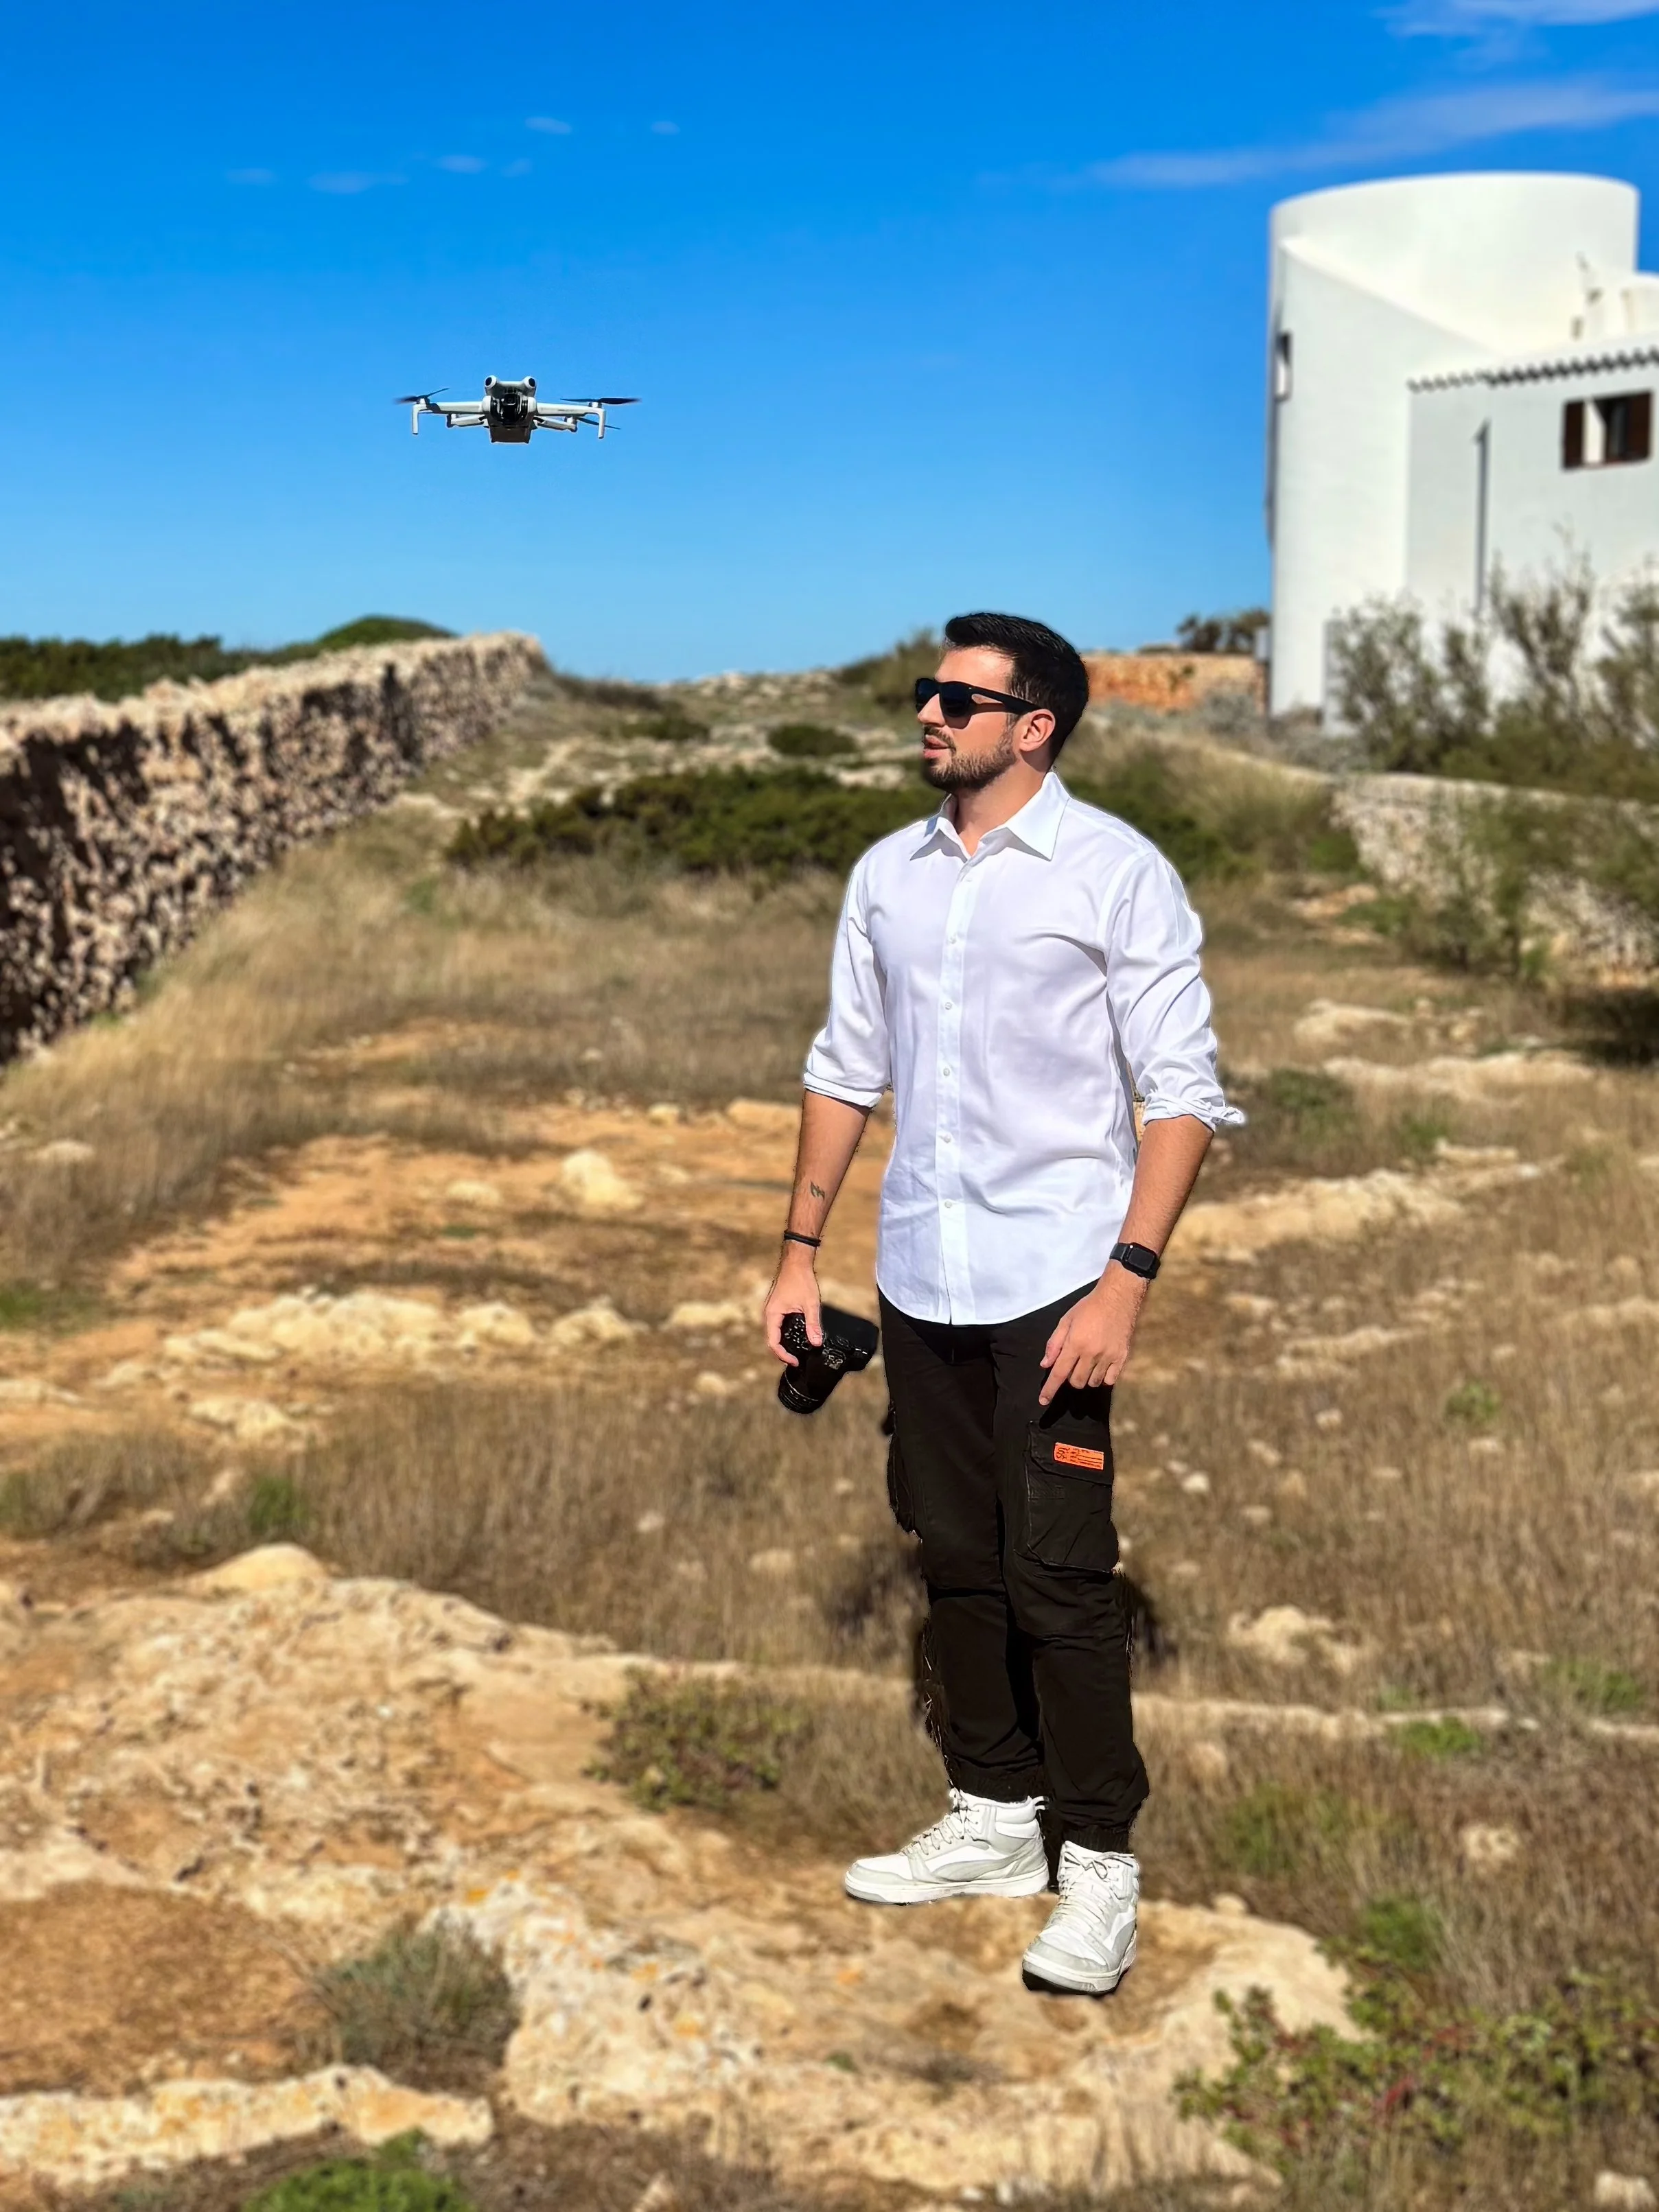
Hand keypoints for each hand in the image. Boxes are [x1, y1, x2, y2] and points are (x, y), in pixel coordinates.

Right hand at [764, 1247, 822, 1364]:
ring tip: (795, 1351)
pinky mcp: (776, 1307)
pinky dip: (783, 1334)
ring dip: (782, 1344)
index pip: (773, 1343)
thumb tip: (816, 1342)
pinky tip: (795, 1337)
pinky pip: (776, 1325)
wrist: (796, 1262)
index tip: (795, 1362)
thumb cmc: (801, 1279)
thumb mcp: (810, 1304)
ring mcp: (771, 1310)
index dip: (783, 1356)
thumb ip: (813, 1325)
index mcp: (772, 1314)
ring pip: (773, 1333)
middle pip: (771, 1340)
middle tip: (796, 1360)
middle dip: (782, 1352)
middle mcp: (768, 1314)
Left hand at [1038, 1269, 1148, 1402]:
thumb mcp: (1066, 1320)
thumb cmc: (1089, 1307)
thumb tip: (1046, 1364)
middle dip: (1070, 1378)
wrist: (1118, 1298)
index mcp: (1075, 1343)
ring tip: (1087, 1363)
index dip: (1050, 1389)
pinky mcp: (1122, 1357)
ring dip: (1086, 1378)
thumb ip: (1054, 1343)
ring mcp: (1108, 1357)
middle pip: (1076, 1382)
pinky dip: (1103, 1378)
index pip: (1059, 1373)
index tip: (1043, 1400)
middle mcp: (1091, 1353)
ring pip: (1093, 1382)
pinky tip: (1101, 1367)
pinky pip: (1110, 1380)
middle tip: (1072, 1365)